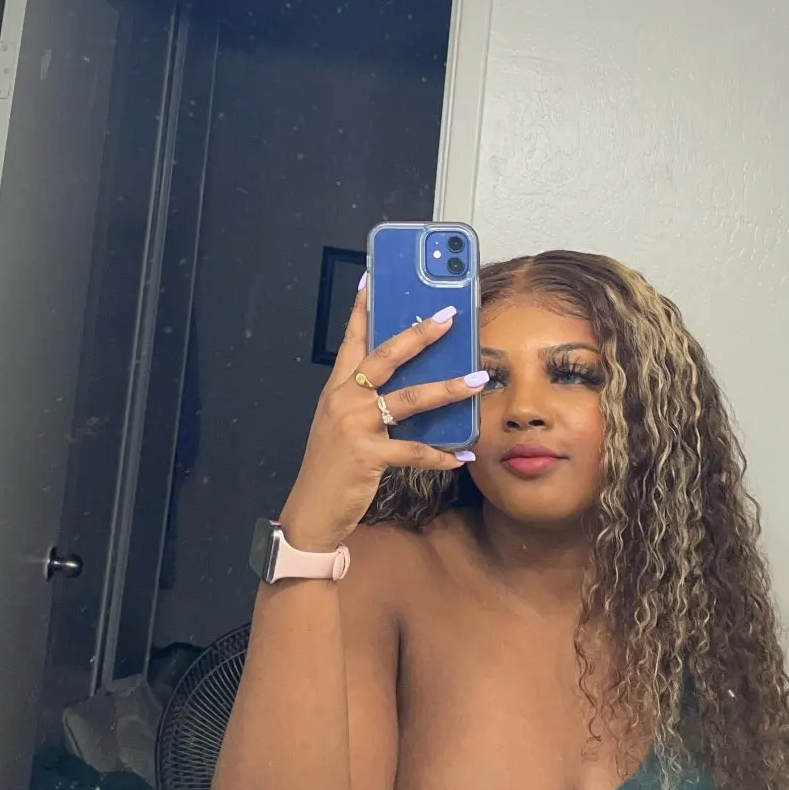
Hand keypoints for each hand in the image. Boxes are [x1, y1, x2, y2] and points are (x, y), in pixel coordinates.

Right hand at [278, 286, 486, 551]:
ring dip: (446, 389)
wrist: (312, 510)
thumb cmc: (332, 466)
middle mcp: (344, 400)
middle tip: (448, 316)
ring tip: (477, 380)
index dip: (362, 308)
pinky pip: (413, 451)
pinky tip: (461, 455)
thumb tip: (411, 386)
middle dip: (419, 334)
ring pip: (408, 399)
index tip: (373, 279)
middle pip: (385, 357)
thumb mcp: (341, 425)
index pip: (350, 339)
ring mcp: (355, 426)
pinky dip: (440, 455)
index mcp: (336, 388)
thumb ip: (367, 402)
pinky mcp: (368, 455)